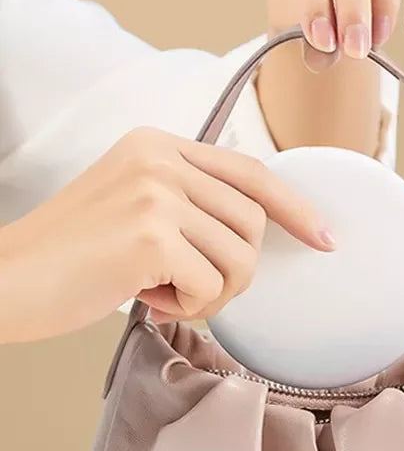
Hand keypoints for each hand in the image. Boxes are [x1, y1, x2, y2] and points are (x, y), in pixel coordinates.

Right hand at [0, 128, 332, 342]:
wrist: (5, 280)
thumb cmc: (73, 256)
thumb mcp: (136, 206)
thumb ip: (191, 203)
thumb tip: (257, 231)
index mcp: (158, 145)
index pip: (251, 172)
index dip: (295, 207)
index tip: (325, 237)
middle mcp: (159, 158)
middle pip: (252, 221)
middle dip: (236, 269)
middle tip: (191, 288)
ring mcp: (155, 192)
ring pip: (241, 255)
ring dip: (213, 291)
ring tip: (165, 292)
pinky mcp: (149, 233)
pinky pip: (212, 283)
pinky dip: (189, 306)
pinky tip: (148, 298)